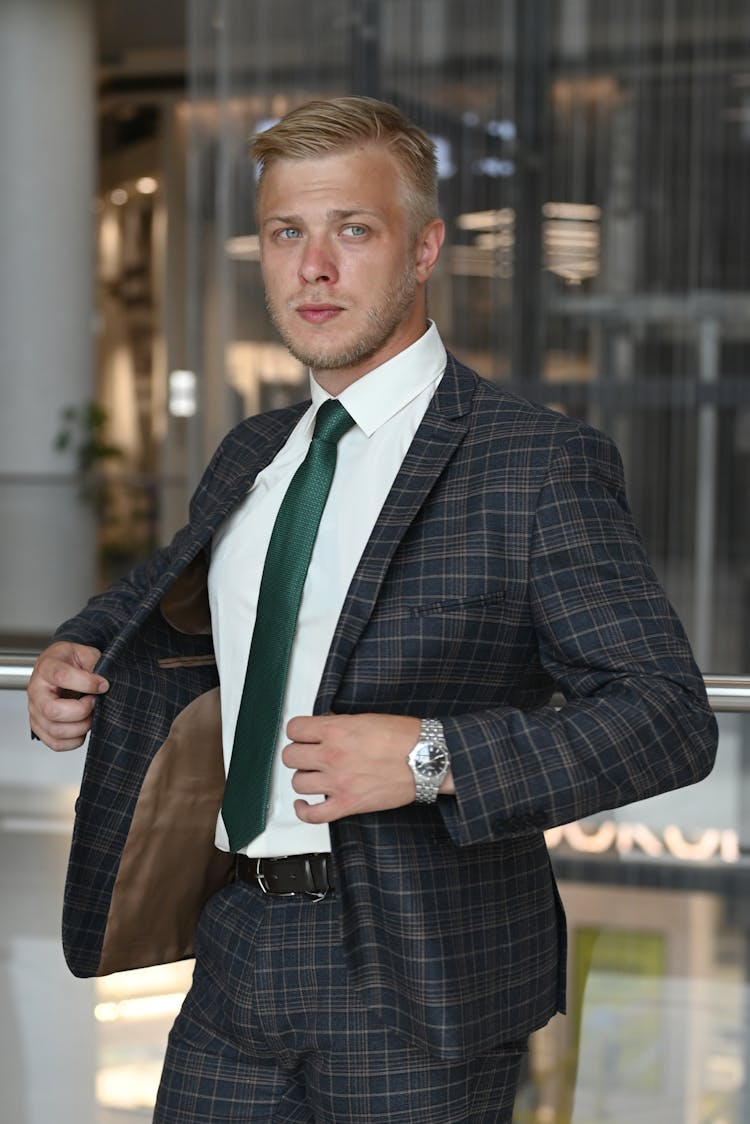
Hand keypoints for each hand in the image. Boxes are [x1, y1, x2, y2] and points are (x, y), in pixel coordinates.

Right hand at [28, 641, 107, 750]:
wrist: (57, 667)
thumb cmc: (69, 661)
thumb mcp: (84, 653)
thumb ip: (94, 664)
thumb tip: (103, 683)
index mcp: (47, 668)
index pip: (62, 676)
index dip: (86, 683)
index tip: (103, 685)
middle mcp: (37, 691)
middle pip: (52, 710)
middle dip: (82, 710)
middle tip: (94, 702)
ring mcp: (35, 712)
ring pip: (56, 730)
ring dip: (81, 726)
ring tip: (90, 714)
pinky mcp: (40, 728)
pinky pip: (56, 743)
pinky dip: (75, 740)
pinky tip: (82, 726)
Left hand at [283, 712, 452, 823]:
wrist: (426, 759)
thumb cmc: (404, 738)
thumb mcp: (365, 718)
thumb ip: (339, 723)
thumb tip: (323, 726)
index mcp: (336, 731)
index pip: (294, 729)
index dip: (298, 732)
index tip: (303, 736)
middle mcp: (332, 756)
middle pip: (290, 756)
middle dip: (298, 754)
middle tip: (309, 755)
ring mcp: (338, 782)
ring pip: (297, 782)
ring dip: (305, 778)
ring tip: (315, 776)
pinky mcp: (347, 804)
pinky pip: (312, 814)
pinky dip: (303, 810)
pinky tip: (304, 803)